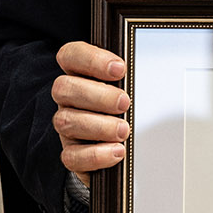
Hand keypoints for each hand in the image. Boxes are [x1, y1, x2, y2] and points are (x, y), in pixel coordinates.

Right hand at [53, 41, 129, 184]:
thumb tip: (148, 71)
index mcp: (79, 75)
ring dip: (99, 125)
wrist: (120, 146)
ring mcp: (67, 126)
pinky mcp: (72, 154)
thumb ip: (129, 78)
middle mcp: (68, 99)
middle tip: (125, 103)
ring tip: (124, 130)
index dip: (91, 59)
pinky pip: (71, 156)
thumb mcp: (129, 87)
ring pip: (66, 121)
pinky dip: (95, 155)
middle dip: (97, 95)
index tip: (119, 69)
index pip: (71, 56)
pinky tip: (116, 151)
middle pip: (64, 88)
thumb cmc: (124, 109)